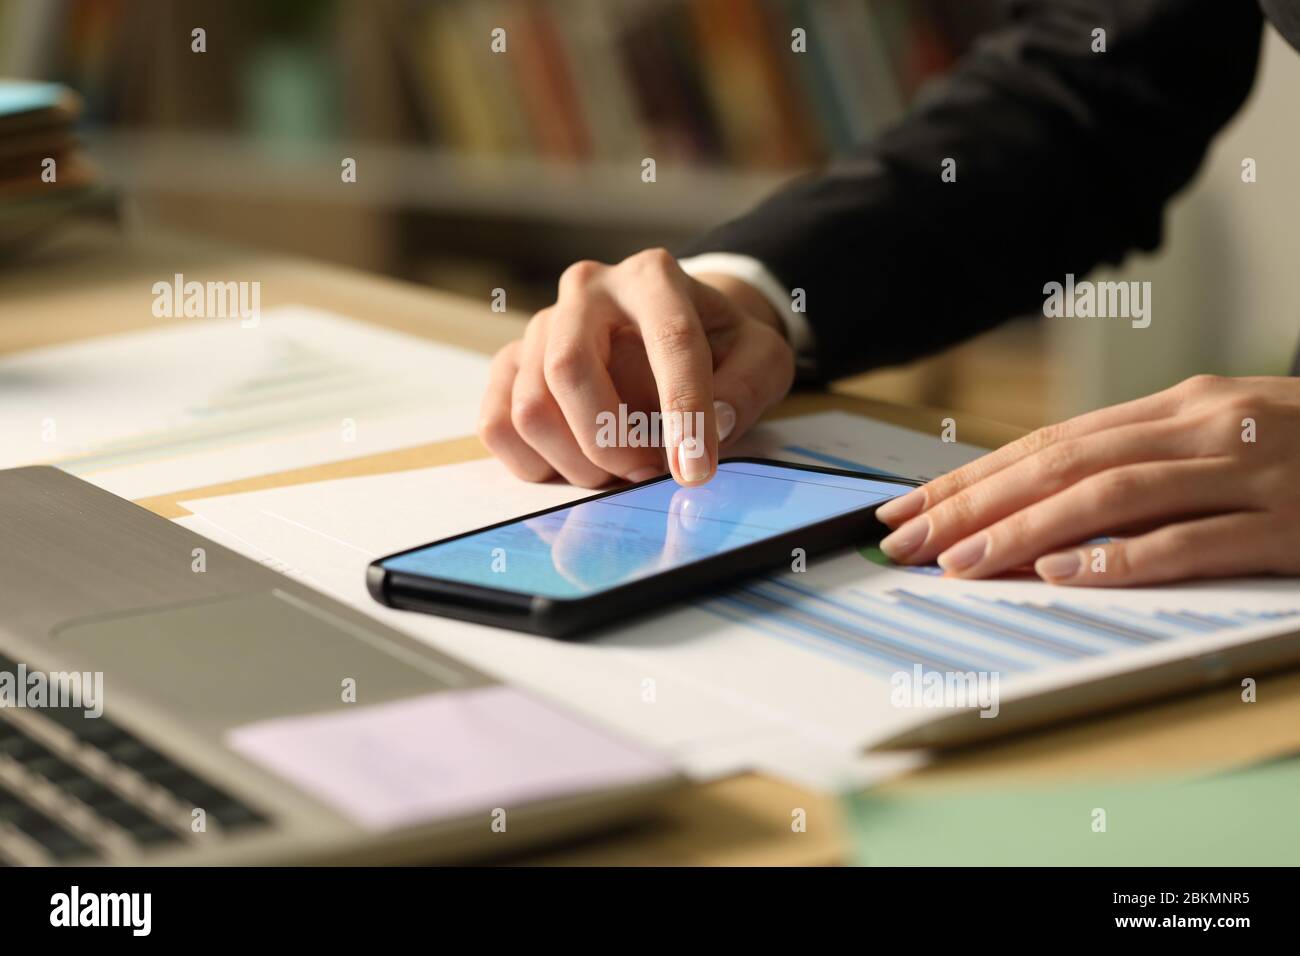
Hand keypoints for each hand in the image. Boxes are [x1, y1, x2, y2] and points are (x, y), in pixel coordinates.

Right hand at [477, 249, 794, 487]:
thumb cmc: (720, 347)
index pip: (669, 340)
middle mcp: (586, 291)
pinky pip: (497, 426)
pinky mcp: (510, 366)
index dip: (685, 412)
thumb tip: (713, 423)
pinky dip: (536, 465)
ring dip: (577, 463)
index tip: (695, 471)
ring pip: (530, 408)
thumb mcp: (761, 357)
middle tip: (647, 472)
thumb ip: (749, 385)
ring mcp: (539, 326)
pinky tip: (577, 464)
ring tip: (619, 469)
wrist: (674, 331)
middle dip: (609, 441)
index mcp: (653, 277)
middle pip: (568, 370)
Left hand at [875, 375, 1299, 585]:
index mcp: (1179, 407)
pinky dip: (1121, 561)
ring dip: (1026, 529)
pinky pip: (1191, 544)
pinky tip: (1062, 574)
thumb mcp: (1217, 439)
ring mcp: (1249, 474)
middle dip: (974, 503)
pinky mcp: (1289, 528)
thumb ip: (1138, 460)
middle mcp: (1205, 427)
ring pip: (1113, 496)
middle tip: (905, 539)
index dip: (971, 476)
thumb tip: (1034, 503)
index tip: (905, 508)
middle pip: (1063, 463)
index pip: (1049, 443)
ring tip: (960, 561)